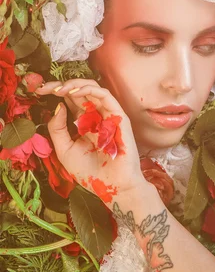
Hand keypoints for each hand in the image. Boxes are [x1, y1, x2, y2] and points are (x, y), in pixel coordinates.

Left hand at [37, 79, 146, 205]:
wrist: (111, 186)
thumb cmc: (90, 172)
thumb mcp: (64, 150)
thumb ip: (58, 129)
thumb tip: (58, 106)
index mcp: (84, 123)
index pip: (71, 101)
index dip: (56, 93)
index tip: (39, 92)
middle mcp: (96, 115)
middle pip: (80, 92)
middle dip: (62, 86)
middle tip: (46, 88)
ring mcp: (108, 115)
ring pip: (94, 89)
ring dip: (75, 85)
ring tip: (59, 89)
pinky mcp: (118, 116)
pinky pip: (106, 96)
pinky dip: (90, 90)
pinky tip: (74, 93)